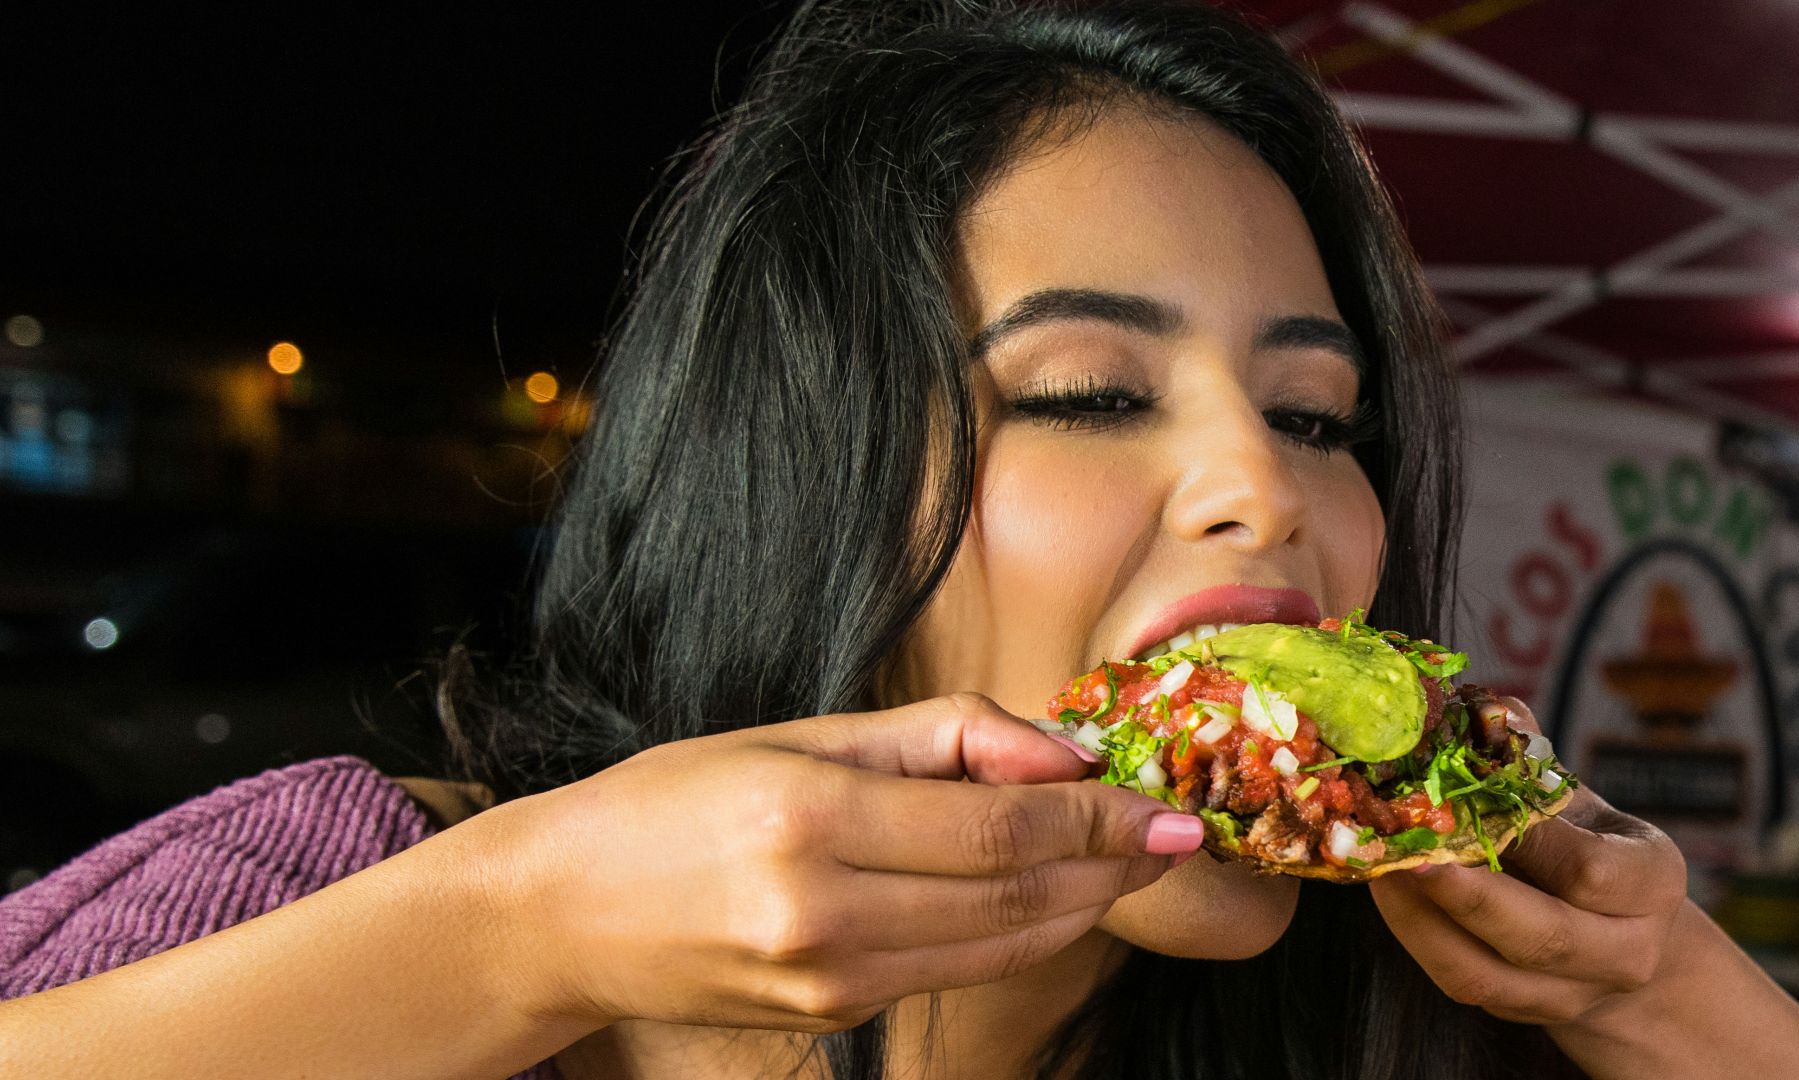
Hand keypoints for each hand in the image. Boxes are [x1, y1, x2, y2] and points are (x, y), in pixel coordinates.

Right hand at [476, 693, 1199, 1034]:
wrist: (564, 914)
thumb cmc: (675, 801)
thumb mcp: (795, 732)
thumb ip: (938, 737)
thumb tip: (1059, 752)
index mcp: (809, 819)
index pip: (999, 831)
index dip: (1099, 821)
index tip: (1164, 802)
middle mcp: (823, 913)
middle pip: (1016, 898)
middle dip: (1111, 866)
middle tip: (1175, 829)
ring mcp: (830, 981)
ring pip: (1002, 946)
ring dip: (1083, 906)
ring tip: (1131, 859)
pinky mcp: (836, 1018)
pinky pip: (958, 970)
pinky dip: (1021, 933)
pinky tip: (1050, 893)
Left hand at [1369, 698, 1686, 1027]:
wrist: (1613, 931)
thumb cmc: (1584, 839)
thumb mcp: (1574, 797)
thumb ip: (1527, 757)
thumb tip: (1477, 707)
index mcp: (1651, 882)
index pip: (1590, 873)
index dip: (1523, 840)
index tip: (1464, 803)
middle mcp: (1627, 950)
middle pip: (1542, 936)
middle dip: (1466, 894)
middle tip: (1403, 849)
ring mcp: (1574, 992)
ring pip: (1487, 971)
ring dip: (1421, 919)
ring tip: (1378, 866)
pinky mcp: (1521, 1009)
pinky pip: (1461, 982)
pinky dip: (1415, 937)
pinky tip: (1384, 891)